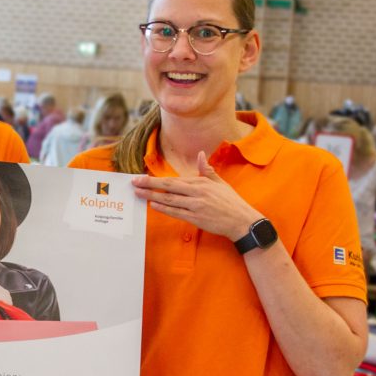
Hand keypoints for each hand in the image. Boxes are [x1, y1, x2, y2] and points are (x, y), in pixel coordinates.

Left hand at [131, 151, 261, 240]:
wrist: (241, 221)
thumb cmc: (231, 201)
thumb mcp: (220, 183)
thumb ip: (207, 169)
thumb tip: (201, 154)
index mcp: (201, 183)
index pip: (174, 180)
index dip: (156, 179)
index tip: (142, 177)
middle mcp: (197, 193)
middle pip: (168, 187)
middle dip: (149, 184)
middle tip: (134, 183)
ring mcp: (196, 206)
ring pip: (170, 200)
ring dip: (152, 196)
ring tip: (139, 193)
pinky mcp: (196, 219)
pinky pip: (176, 213)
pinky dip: (164, 209)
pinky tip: (153, 205)